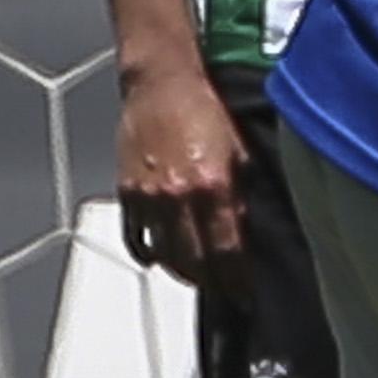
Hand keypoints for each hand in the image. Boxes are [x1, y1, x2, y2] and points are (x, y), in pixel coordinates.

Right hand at [116, 63, 248, 294]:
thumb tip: (251, 227)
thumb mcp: (241, 149)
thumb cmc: (204, 107)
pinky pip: (135, 236)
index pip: (226, 250)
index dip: (236, 280)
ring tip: (197, 277)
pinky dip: (148, 252)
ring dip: (182, 271)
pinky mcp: (126, 191)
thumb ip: (244, 190)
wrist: (161, 82)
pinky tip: (160, 257)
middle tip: (224, 291)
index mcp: (213, 185)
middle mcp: (178, 196)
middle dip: (212, 283)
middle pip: (194, 261)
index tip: (245, 295)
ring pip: (164, 254)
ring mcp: (148, 196)